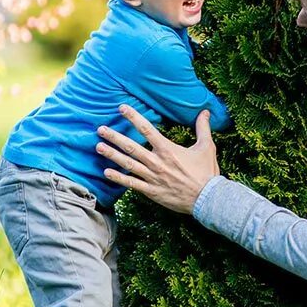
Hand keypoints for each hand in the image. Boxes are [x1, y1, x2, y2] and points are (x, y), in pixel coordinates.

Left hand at [96, 105, 219, 213]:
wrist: (207, 199)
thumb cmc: (206, 172)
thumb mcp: (207, 147)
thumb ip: (203, 128)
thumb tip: (205, 111)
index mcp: (168, 149)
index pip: (147, 129)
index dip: (133, 117)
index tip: (122, 108)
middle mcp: (157, 162)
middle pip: (131, 146)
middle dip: (115, 137)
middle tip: (101, 129)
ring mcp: (153, 177)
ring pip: (128, 164)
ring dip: (112, 155)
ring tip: (98, 147)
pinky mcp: (152, 191)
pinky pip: (132, 184)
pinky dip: (118, 178)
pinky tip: (106, 172)